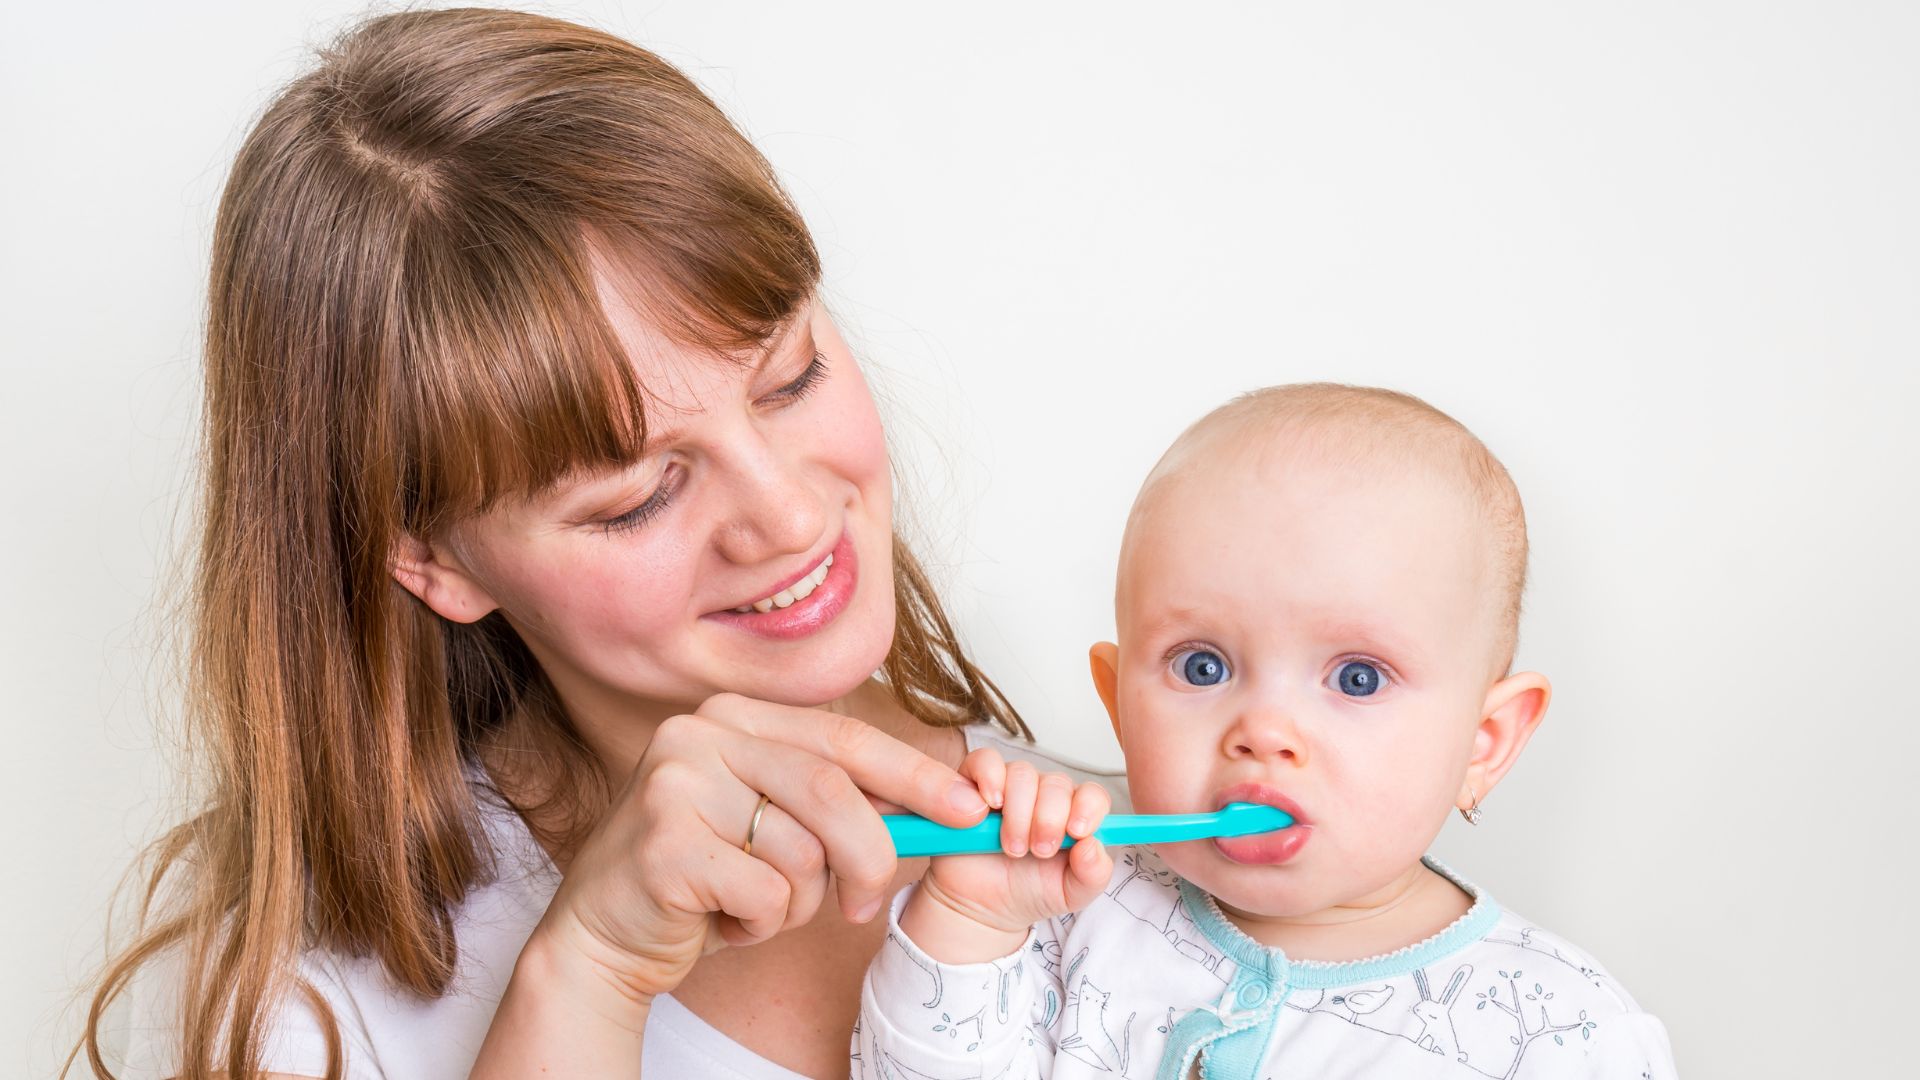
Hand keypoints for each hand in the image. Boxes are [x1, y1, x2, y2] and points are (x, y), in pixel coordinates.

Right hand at [528, 693, 990, 1006]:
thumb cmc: (706, 878)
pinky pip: (766, 894)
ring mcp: (675, 784)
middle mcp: (699, 734)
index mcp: (734, 716)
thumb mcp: (776, 824)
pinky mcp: (663, 845)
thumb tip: (943, 805)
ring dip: (799, 902)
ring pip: (802, 852)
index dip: (915, 774)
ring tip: (756, 906)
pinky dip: (762, 926)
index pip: (846, 736)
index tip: (968, 808)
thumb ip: (839, 804)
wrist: (607, 934)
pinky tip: (723, 921)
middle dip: (870, 856)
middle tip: (864, 904)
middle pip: (833, 791)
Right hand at [905, 748, 1112, 957]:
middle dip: (1049, 819)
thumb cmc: (1030, 892)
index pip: (1091, 794)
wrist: (982, 907)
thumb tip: (1093, 845)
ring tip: (1012, 848)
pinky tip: (991, 806)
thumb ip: (1093, 874)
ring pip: (1023, 774)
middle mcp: (1043, 795)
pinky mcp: (975, 784)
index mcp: (1072, 815)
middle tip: (1039, 851)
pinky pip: (986, 761)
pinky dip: (989, 778)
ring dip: (1019, 813)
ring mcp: (1010, 787)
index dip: (1088, 807)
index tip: (1076, 832)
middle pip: (1057, 783)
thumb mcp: (1071, 894)